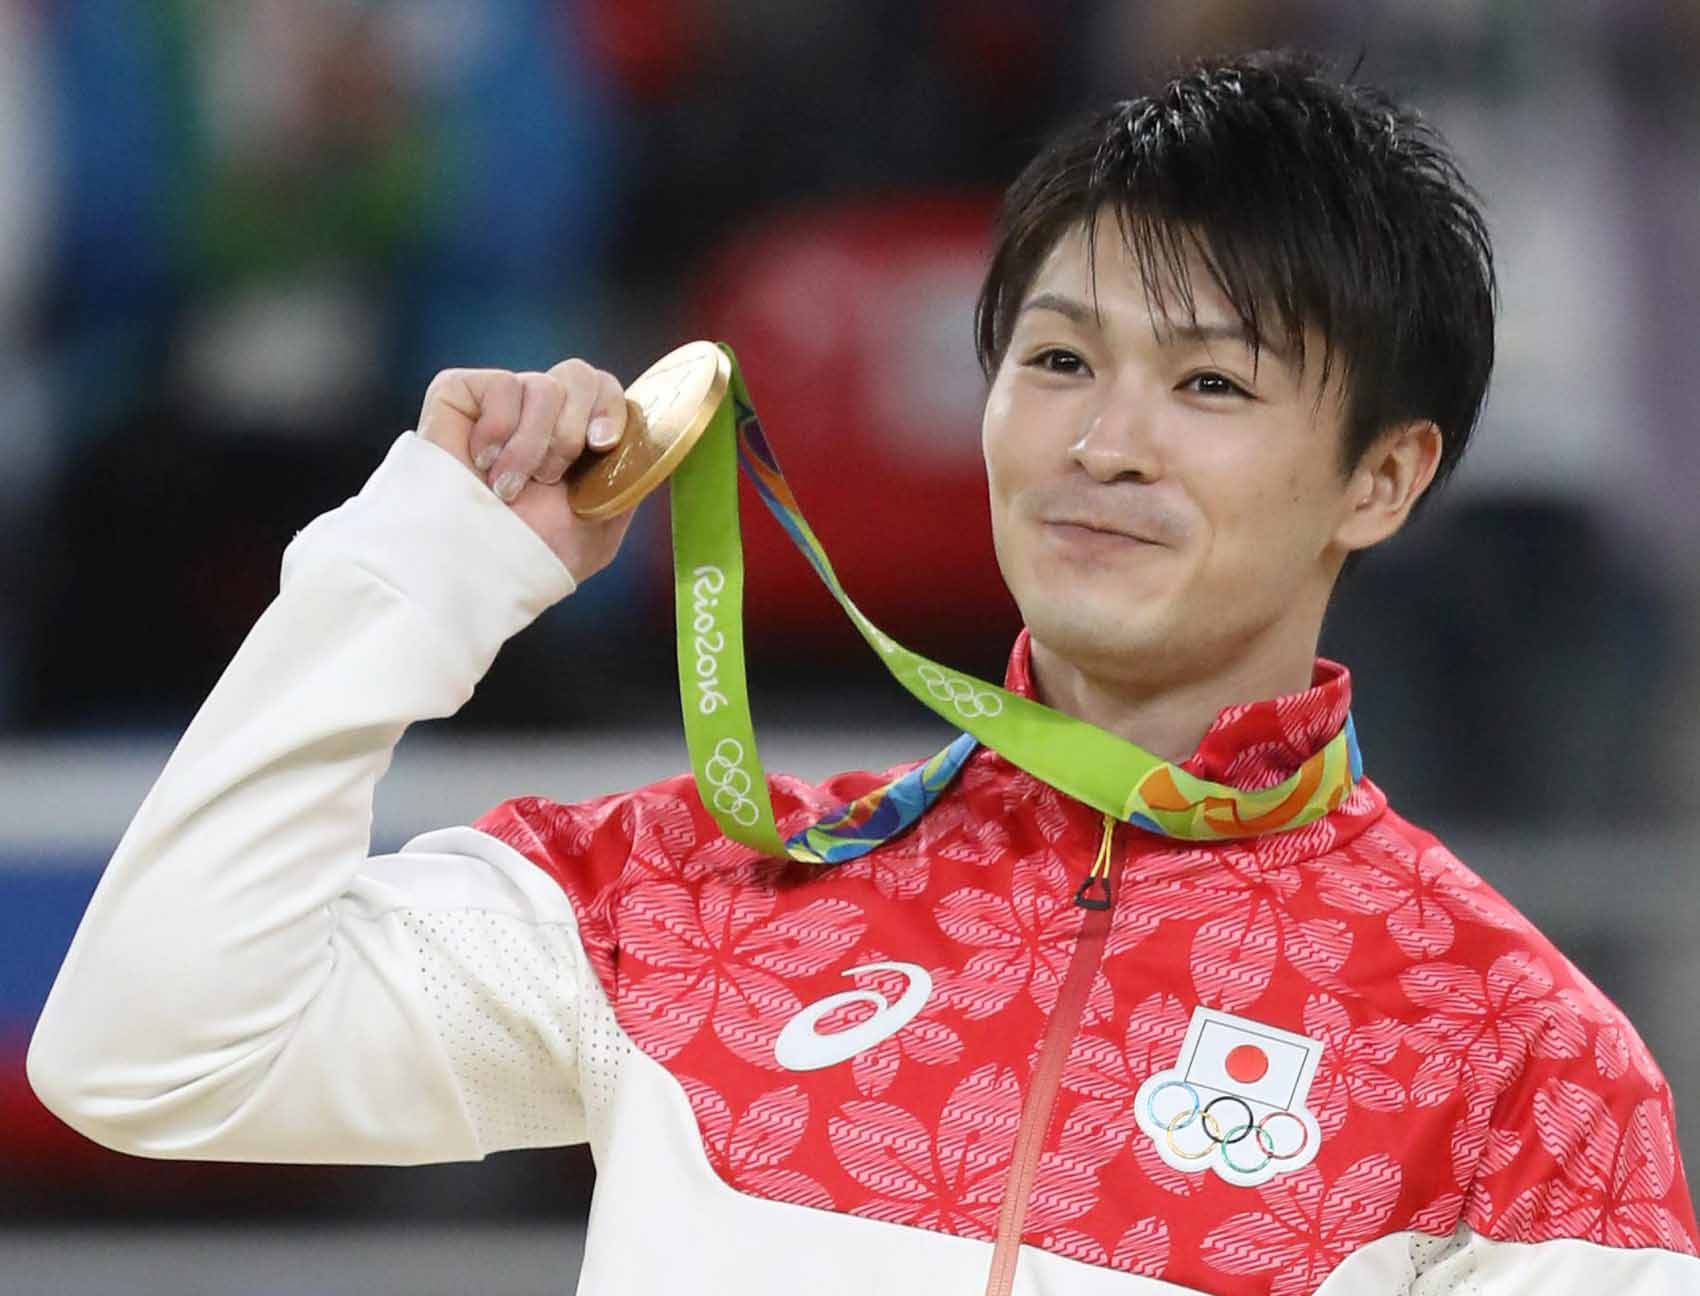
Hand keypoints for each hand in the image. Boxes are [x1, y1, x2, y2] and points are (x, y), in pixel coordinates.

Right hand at [415, 359, 636, 581]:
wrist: (479, 568)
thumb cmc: (534, 555)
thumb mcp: (601, 527)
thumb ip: (628, 481)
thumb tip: (650, 445)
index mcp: (576, 438)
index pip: (606, 390)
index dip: (610, 408)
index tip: (602, 443)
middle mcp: (541, 414)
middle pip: (579, 374)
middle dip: (571, 428)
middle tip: (551, 476)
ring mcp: (501, 403)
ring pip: (540, 384)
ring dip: (533, 444)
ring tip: (510, 485)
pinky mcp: (460, 395)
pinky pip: (498, 384)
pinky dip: (497, 428)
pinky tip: (482, 463)